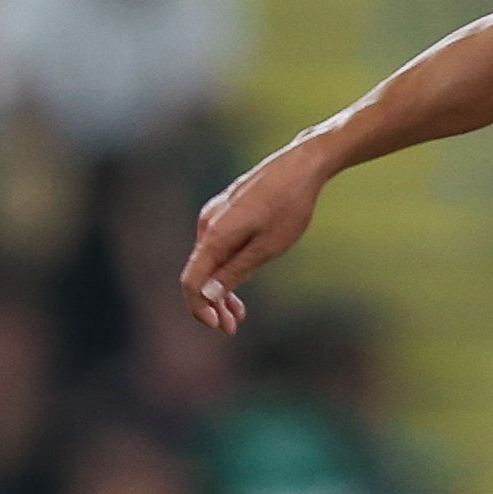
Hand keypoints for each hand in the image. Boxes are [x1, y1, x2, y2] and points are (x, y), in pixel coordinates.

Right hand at [180, 141, 335, 334]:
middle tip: (232, 328)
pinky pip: (216, 247)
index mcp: (214, 236)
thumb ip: (235, 272)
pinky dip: (225, 268)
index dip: (199, 308)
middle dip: (212, 304)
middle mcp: (207, 225)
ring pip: (208, 261)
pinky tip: (240, 282)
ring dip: (220, 289)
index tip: (218, 326)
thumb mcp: (267, 247)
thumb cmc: (289, 206)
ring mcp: (214, 216)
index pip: (191, 282)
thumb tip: (206, 295)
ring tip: (239, 313)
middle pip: (198, 274)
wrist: (300, 165)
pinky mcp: (225, 212)